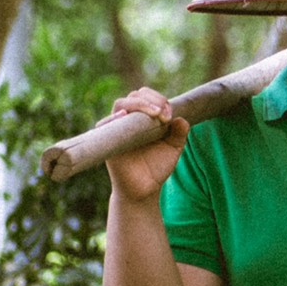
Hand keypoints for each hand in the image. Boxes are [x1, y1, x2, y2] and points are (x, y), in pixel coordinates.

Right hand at [102, 87, 188, 202]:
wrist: (144, 189)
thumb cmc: (157, 167)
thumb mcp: (173, 148)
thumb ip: (179, 133)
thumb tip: (182, 119)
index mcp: (144, 118)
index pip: (147, 97)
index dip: (158, 99)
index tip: (170, 113)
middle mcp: (129, 120)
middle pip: (134, 96)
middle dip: (151, 99)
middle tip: (164, 114)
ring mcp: (117, 129)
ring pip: (120, 105)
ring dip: (138, 104)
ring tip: (155, 113)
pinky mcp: (107, 140)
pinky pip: (104, 124)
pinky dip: (113, 118)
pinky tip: (124, 116)